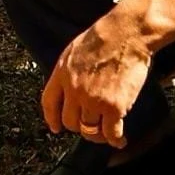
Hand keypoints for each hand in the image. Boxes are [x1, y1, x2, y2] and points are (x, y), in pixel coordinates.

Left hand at [41, 22, 152, 148]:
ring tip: (106, 135)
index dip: (52, 119)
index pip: (49, 103)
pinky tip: (120, 140)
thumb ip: (68, 72)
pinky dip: (115, 140)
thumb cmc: (103, 37)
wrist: (125, 34)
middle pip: (70, 121)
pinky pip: (111, 133)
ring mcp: (93, 100)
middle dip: (78, 127)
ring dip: (97, 136)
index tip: (56, 128)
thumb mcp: (73, 51)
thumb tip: (69, 87)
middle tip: (89, 127)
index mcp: (62, 74)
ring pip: (89, 130)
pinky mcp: (114, 107)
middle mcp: (74, 90)